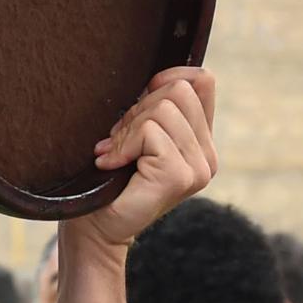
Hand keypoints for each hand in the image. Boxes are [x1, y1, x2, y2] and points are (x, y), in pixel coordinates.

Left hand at [67, 67, 217, 248]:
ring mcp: (198, 167)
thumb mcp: (133, 134)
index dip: (166, 77)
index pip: (201, 80)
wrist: (94, 225)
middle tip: (118, 140)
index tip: (138, 98)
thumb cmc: (107, 178)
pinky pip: (150, 132)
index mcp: (201, 141)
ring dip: (127, 129)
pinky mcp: (180, 176)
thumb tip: (157, 77)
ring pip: (162, 109)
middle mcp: (208, 154)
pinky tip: (111, 164)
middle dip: (138, 108)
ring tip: (115, 154)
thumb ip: (152, 109)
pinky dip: (123, 144)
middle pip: (178, 90)